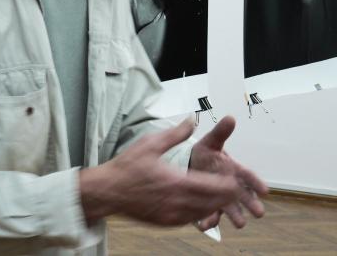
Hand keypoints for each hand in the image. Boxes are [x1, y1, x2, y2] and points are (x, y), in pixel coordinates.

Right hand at [79, 118, 244, 226]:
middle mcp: (176, 202)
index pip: (210, 187)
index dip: (226, 185)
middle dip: (224, 197)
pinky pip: (188, 220)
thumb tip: (192, 120)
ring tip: (222, 198)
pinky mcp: (163, 222)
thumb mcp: (151, 143)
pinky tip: (201, 206)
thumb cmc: (127, 167)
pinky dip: (199, 213)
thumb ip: (176, 134)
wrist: (108, 191)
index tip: (236, 180)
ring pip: (200, 213)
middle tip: (235, 190)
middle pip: (209, 203)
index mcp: (176, 182)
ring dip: (213, 206)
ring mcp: (170, 215)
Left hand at [189, 116, 267, 229]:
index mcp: (234, 170)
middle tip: (259, 212)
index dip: (256, 183)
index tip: (266, 190)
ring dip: (236, 216)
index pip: (248, 176)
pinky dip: (209, 221)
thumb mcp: (211, 142)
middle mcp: (232, 187)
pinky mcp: (210, 207)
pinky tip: (204, 224)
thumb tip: (230, 117)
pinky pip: (211, 217)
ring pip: (232, 210)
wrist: (189, 165)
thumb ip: (221, 132)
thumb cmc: (205, 154)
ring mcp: (222, 198)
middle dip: (252, 204)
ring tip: (240, 222)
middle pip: (245, 197)